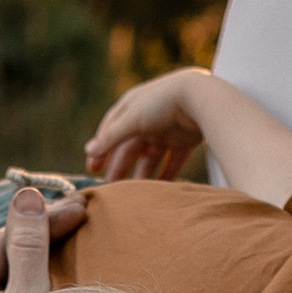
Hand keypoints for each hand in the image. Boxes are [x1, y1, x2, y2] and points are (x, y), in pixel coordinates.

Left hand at [0, 176, 85, 292]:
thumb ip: (29, 245)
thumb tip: (24, 195)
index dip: (41, 221)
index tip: (80, 208)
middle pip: (1, 256)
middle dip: (39, 234)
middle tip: (80, 213)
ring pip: (8, 273)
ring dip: (40, 252)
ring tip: (74, 231)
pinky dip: (37, 275)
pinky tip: (61, 262)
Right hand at [87, 68, 204, 184]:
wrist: (202, 98)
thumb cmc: (162, 103)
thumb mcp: (132, 119)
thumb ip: (111, 137)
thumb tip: (89, 151)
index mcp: (132, 108)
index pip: (111, 130)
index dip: (101, 148)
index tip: (92, 168)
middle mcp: (148, 118)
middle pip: (130, 147)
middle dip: (120, 166)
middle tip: (110, 187)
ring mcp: (167, 130)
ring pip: (150, 157)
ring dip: (141, 174)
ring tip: (133, 194)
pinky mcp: (185, 140)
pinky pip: (173, 162)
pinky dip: (166, 175)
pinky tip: (159, 190)